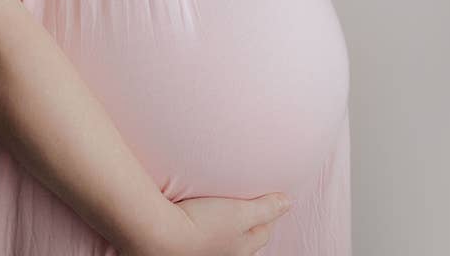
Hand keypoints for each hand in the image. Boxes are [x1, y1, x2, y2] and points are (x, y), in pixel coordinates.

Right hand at [122, 192, 291, 255]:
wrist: (161, 235)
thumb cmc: (203, 225)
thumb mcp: (241, 213)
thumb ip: (265, 208)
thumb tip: (288, 202)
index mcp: (242, 248)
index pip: (263, 233)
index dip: (267, 215)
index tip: (268, 200)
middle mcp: (226, 254)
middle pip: (245, 240)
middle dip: (249, 226)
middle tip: (247, 209)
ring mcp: (206, 251)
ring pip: (225, 240)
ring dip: (227, 227)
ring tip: (224, 214)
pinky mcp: (186, 245)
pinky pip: (204, 237)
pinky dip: (207, 228)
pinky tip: (200, 217)